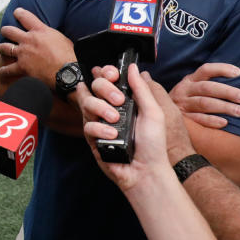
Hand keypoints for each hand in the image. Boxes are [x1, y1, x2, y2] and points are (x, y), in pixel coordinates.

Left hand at [0, 7, 76, 89]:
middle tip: (5, 31)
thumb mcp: (61, 39)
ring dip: (2, 48)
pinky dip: (3, 71)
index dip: (19, 13)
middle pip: (10, 31)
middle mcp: (29, 39)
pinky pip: (8, 69)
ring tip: (1, 48)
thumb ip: (51, 35)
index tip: (16, 12)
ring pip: (5, 47)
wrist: (68, 72)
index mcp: (40, 30)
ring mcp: (23, 53)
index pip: (26, 17)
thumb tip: (51, 36)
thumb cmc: (70, 56)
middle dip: (6, 30)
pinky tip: (1, 71)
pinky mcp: (22, 67)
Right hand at [84, 65, 173, 190]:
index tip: (113, 75)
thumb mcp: (153, 112)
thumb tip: (133, 68)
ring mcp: (99, 123)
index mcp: (124, 101)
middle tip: (119, 101)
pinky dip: (100, 129)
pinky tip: (113, 136)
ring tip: (116, 121)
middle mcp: (109, 109)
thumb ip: (141, 89)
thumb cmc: (154, 144)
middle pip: (93, 87)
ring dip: (101, 109)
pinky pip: (87, 125)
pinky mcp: (92, 138)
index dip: (106, 74)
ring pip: (86, 103)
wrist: (146, 171)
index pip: (106, 79)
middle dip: (104, 89)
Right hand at [169, 63, 239, 127]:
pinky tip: (224, 122)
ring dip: (223, 107)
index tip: (238, 73)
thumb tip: (238, 81)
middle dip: (226, 91)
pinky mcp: (182, 118)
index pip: (205, 70)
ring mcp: (182, 104)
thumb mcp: (193, 88)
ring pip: (203, 103)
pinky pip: (197, 119)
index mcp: (190, 80)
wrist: (163, 114)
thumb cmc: (188, 100)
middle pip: (206, 87)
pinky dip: (211, 121)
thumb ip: (209, 85)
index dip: (221, 69)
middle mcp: (184, 90)